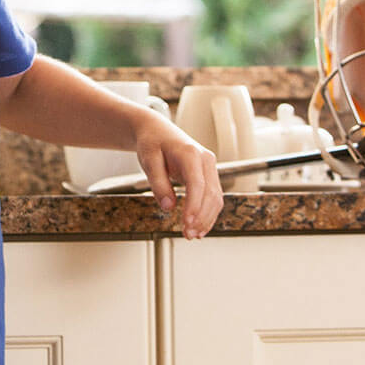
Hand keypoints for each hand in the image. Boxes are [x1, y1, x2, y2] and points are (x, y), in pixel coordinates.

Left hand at [133, 112, 223, 239]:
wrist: (157, 130)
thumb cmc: (152, 143)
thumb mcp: (148, 161)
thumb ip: (158, 184)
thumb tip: (168, 207)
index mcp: (191, 153)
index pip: (197, 184)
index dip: (194, 206)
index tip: (187, 223)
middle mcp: (206, 159)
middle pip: (210, 194)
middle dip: (201, 217)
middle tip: (187, 234)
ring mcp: (210, 167)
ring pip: (216, 198)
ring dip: (206, 219)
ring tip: (192, 235)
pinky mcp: (209, 175)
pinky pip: (213, 197)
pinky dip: (208, 214)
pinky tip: (199, 227)